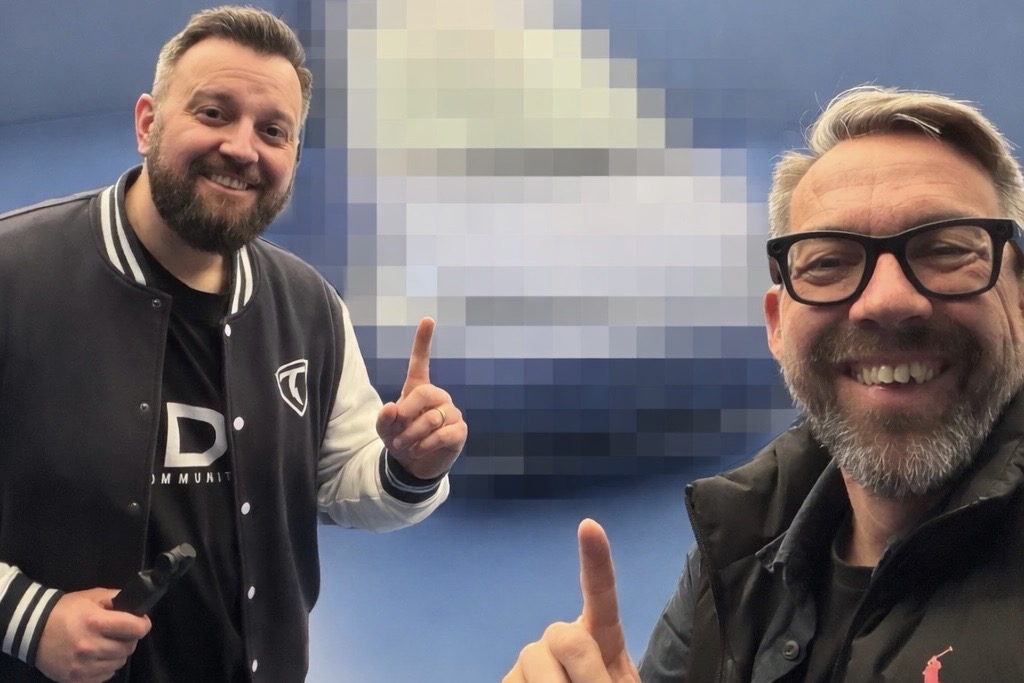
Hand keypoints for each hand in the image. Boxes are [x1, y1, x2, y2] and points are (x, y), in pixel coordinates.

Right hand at [36, 588, 150, 682]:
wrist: (32, 630)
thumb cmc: (65, 611)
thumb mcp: (91, 596)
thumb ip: (115, 599)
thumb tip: (136, 605)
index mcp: (95, 622)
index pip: (136, 629)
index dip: (143, 624)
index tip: (140, 622)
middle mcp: (90, 646)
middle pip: (129, 647)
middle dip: (128, 638)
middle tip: (118, 633)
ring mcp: (83, 665)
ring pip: (119, 662)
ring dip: (117, 653)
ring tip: (105, 644)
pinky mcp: (76, 679)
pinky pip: (105, 675)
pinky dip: (105, 667)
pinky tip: (96, 657)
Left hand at [376, 317, 466, 478]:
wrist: (413, 466)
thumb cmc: (399, 440)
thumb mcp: (384, 430)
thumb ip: (384, 418)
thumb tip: (392, 407)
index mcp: (418, 389)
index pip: (421, 361)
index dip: (423, 341)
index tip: (427, 319)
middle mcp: (438, 396)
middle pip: (424, 393)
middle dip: (406, 415)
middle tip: (395, 436)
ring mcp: (451, 412)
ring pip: (431, 418)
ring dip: (411, 437)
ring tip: (404, 447)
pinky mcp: (460, 430)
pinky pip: (442, 434)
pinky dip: (424, 446)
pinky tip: (418, 450)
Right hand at [503, 519, 639, 682]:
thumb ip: (607, 677)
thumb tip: (567, 648)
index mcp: (602, 638)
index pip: (601, 596)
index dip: (596, 561)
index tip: (590, 526)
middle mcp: (562, 640)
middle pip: (566, 637)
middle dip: (585, 674)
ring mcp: (532, 660)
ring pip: (536, 664)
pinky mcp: (508, 680)